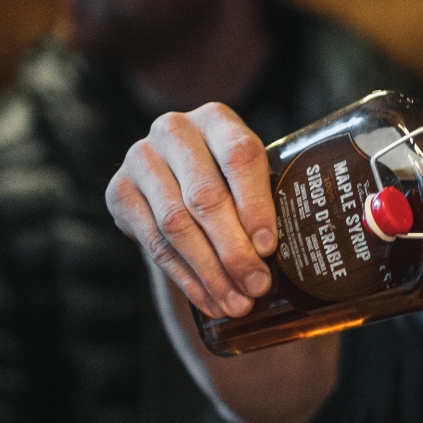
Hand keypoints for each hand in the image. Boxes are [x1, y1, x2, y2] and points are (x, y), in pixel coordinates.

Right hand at [106, 103, 277, 319]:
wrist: (175, 178)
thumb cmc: (232, 181)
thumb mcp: (253, 178)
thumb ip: (271, 202)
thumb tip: (304, 257)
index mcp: (217, 119)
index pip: (239, 157)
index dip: (255, 205)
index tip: (269, 248)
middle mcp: (174, 131)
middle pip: (205, 196)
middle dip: (234, 250)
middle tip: (257, 286)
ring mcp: (140, 159)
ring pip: (176, 225)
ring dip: (210, 272)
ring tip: (237, 304)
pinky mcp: (118, 192)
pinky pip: (153, 244)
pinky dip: (186, 279)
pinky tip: (210, 301)